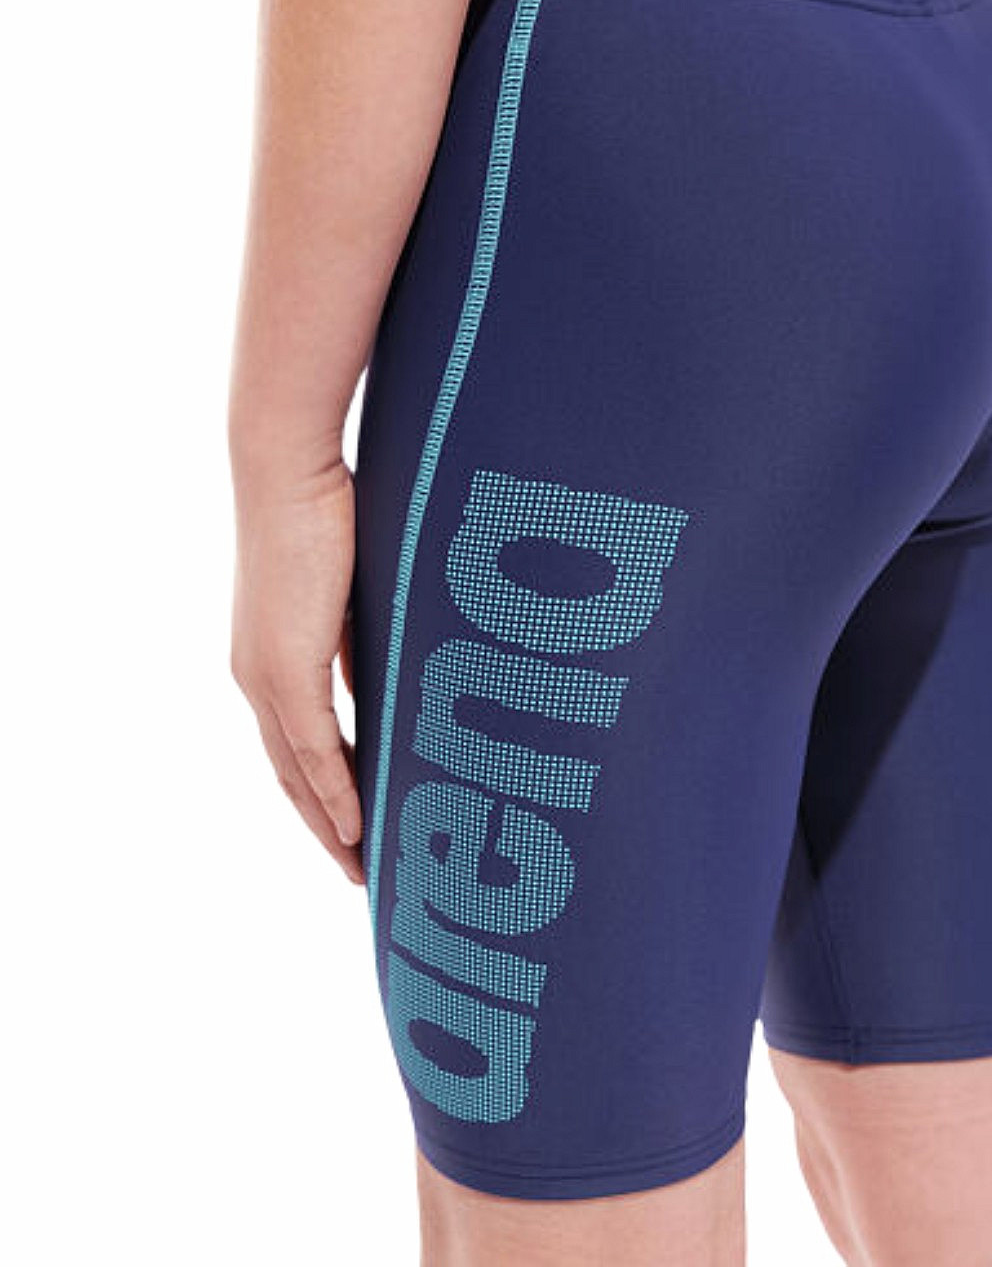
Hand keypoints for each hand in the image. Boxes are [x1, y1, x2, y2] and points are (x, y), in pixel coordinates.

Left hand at [231, 459, 363, 883]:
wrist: (290, 472)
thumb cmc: (328, 516)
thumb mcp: (350, 596)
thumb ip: (357, 647)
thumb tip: (382, 686)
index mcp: (270, 662)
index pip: (295, 749)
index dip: (324, 796)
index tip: (356, 832)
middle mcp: (257, 680)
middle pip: (290, 778)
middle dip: (326, 830)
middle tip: (361, 872)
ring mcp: (265, 679)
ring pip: (297, 776)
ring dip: (331, 826)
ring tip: (362, 868)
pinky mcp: (284, 670)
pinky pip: (311, 750)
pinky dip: (336, 794)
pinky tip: (357, 828)